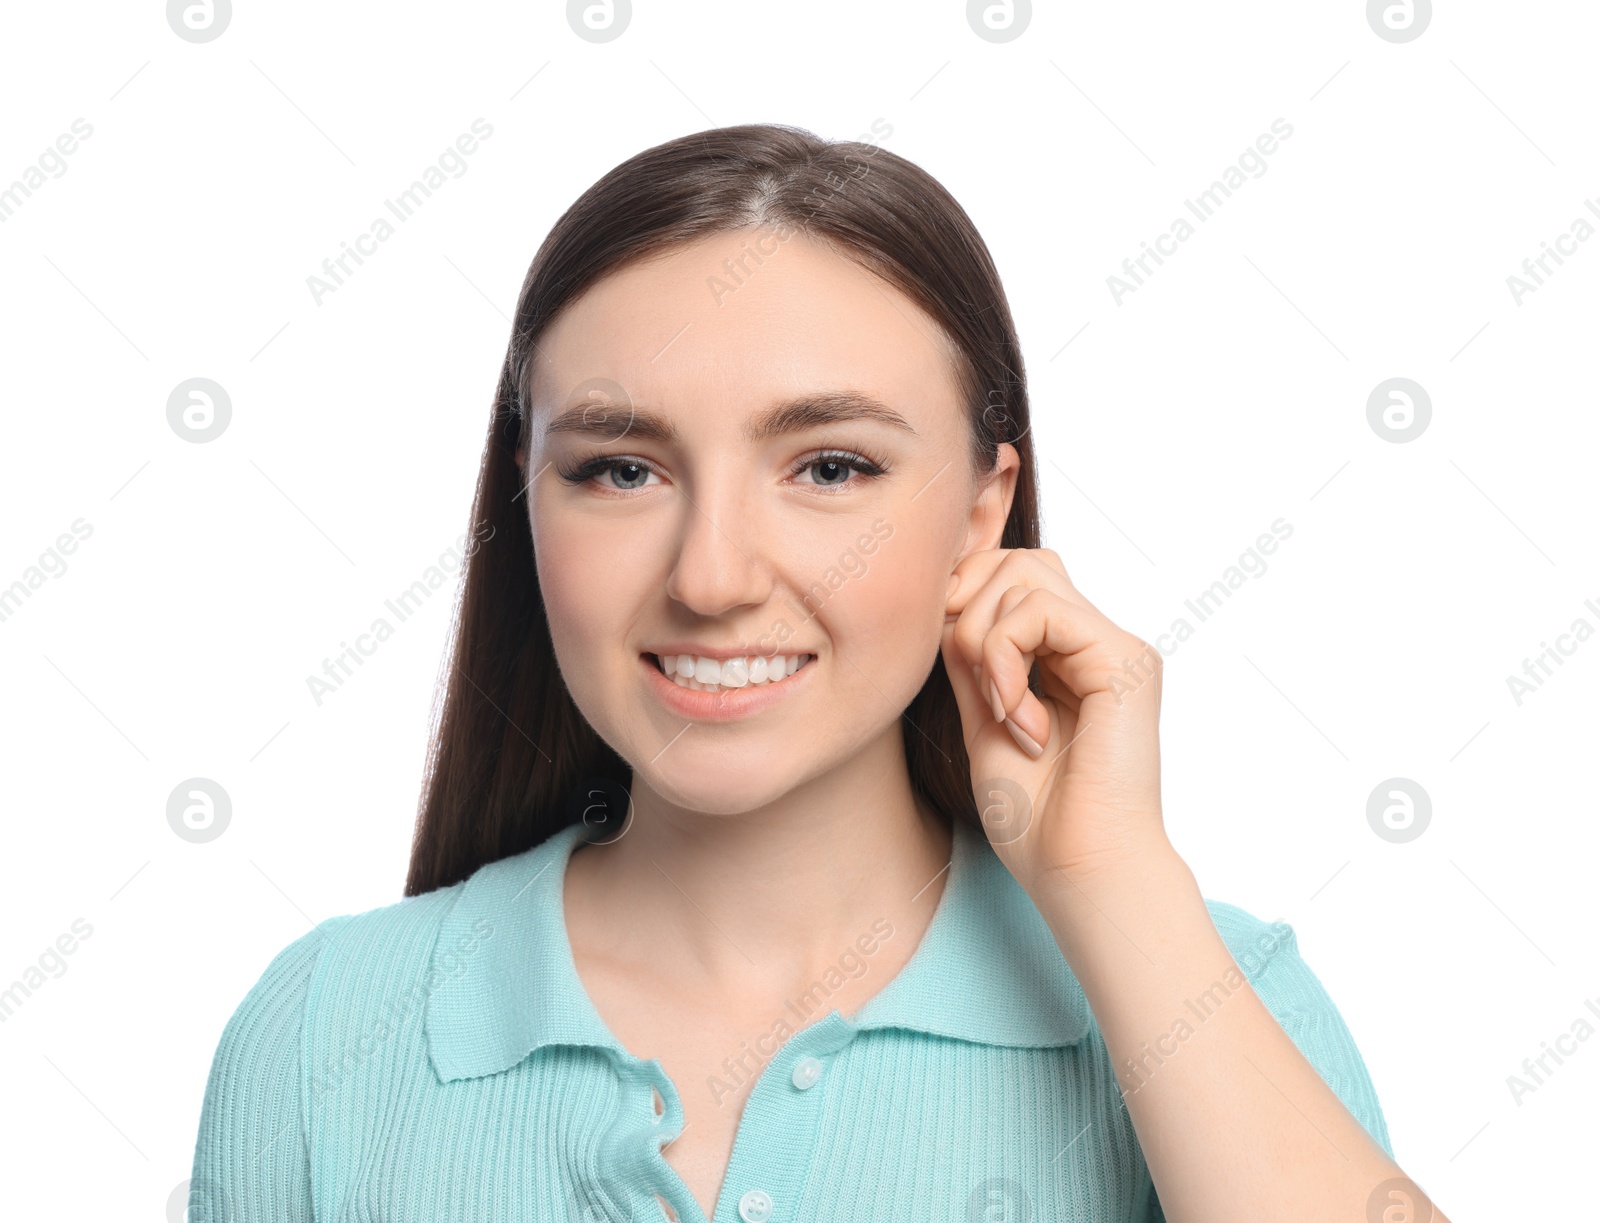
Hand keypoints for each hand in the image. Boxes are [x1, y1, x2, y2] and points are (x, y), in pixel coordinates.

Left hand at [941, 547, 1171, 897]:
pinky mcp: (1124, 660)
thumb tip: (948, 603)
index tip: (953, 667)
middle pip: (1017, 560)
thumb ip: (971, 660)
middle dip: (969, 609)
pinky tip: (1020, 718)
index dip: (966, 600)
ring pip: (1024, 573)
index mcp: (1068, 656)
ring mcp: (1114, 647)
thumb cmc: (1038, 818)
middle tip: (973, 684)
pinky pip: (1041, 610)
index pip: (1011, 575)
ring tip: (1002, 709)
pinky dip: (1005, 657)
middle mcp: (1096, 643)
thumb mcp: (983, 721)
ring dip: (985, 641)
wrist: (1081, 871)